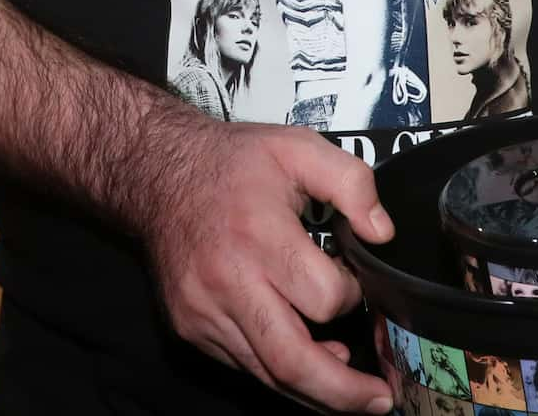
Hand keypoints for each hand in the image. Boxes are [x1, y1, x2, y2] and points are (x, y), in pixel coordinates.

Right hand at [132, 117, 393, 412]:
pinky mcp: (190, 326)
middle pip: (293, 362)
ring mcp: (204, 311)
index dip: (351, 295)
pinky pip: (243, 365)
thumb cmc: (231, 162)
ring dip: (316, 391)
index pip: (323, 297)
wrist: (156, 171)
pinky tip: (303, 359)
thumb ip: (350, 181)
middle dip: (344, 392)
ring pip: (268, 376)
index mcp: (257, 234)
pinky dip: (278, 372)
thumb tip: (381, 232)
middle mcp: (227, 281)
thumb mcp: (297, 146)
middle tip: (381, 398)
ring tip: (351, 391)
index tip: (353, 280)